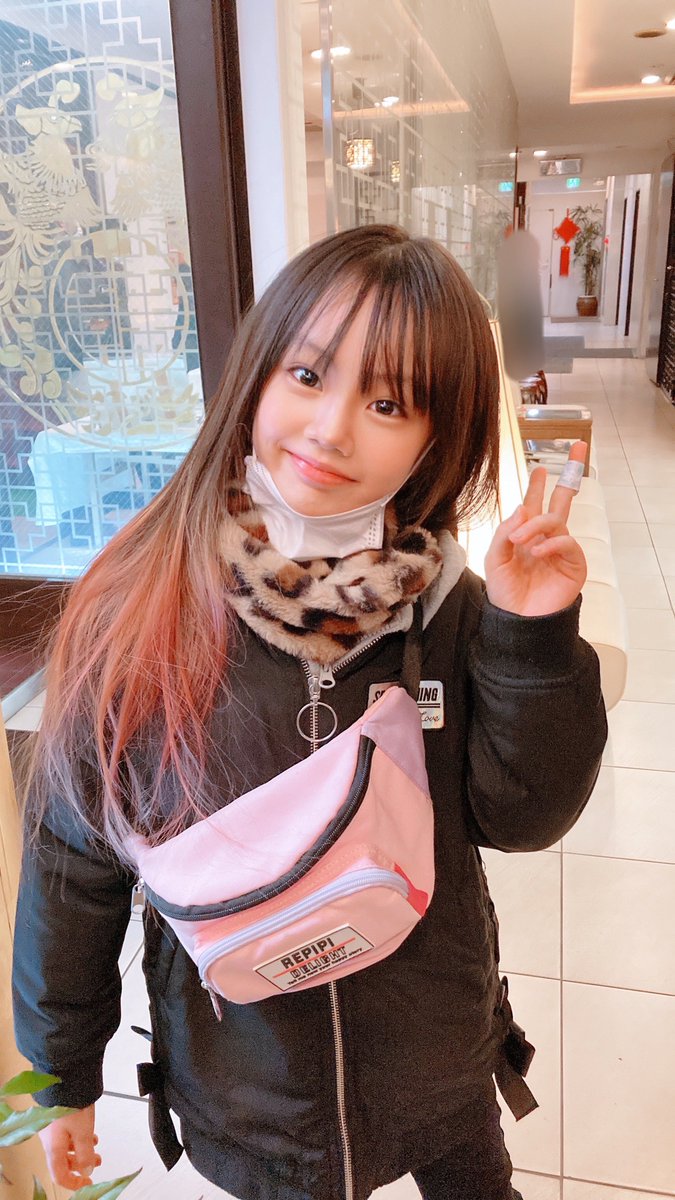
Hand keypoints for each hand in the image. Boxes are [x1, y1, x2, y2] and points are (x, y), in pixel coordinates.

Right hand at [39, 1104, 100, 1190]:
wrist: (64, 1076)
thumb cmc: (70, 1101)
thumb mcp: (82, 1131)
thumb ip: (85, 1153)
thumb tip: (87, 1169)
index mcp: (53, 1147)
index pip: (59, 1175)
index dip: (73, 1183)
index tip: (87, 1182)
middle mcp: (49, 1139)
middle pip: (62, 1161)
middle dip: (80, 1164)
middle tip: (95, 1163)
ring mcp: (51, 1127)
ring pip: (65, 1147)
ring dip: (81, 1150)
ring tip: (95, 1146)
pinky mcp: (55, 1116)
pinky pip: (65, 1134)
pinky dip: (78, 1138)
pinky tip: (89, 1133)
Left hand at [484, 441, 587, 616]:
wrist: (517, 621)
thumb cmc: (505, 593)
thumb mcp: (495, 559)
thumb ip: (505, 532)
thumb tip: (521, 508)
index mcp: (526, 535)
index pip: (534, 505)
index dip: (537, 486)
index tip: (540, 467)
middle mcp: (546, 538)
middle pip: (562, 501)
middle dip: (570, 474)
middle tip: (579, 448)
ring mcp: (561, 549)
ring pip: (555, 521)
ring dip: (536, 525)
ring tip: (520, 540)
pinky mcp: (574, 564)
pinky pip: (566, 541)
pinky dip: (550, 543)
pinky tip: (537, 552)